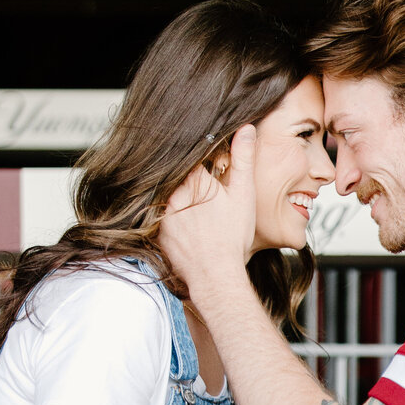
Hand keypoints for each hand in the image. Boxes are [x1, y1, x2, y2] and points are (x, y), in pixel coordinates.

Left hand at [157, 124, 257, 293]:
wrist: (216, 276)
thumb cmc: (232, 239)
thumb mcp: (243, 195)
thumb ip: (243, 159)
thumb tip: (247, 128)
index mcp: (195, 179)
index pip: (194, 156)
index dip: (205, 161)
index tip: (214, 172)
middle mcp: (174, 192)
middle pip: (178, 174)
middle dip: (191, 179)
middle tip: (207, 199)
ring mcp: (163, 212)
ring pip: (167, 193)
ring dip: (179, 197)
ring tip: (198, 214)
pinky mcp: (158, 231)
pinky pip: (159, 216)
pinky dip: (170, 216)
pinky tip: (186, 228)